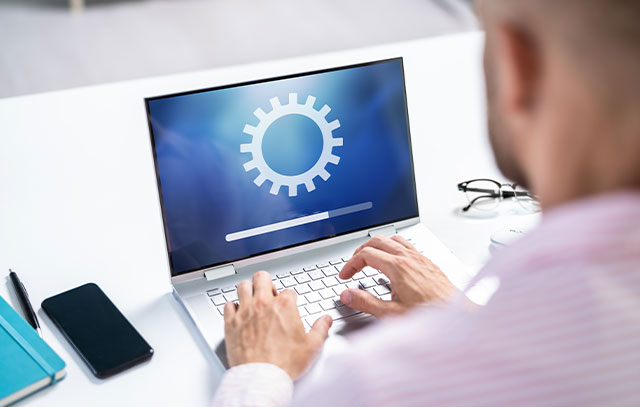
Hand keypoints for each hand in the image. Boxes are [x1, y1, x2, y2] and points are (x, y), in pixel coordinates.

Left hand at [223, 271, 332, 379]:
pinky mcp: (231, 323)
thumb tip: (326, 320)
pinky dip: (233, 307)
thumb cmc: (284, 363)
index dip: (290, 299)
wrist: (261, 378)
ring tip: (253, 297)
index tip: (289, 307)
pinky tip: (239, 312)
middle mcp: (263, 304)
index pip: (288, 291)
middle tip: (269, 292)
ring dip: (249, 290)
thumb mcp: (311, 346)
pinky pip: (228, 304)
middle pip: (262, 277)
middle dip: (266, 282)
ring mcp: (245, 312)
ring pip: (243, 286)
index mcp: (284, 306)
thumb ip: (320, 329)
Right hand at [339, 235, 455, 316]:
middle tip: (353, 266)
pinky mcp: (428, 262)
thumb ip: (366, 303)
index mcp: (398, 267)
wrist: (458, 316)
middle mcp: (409, 258)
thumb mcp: (392, 314)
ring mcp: (420, 258)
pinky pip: (407, 245)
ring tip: (370, 259)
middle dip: (360, 252)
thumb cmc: (430, 316)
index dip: (350, 264)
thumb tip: (347, 294)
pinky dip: (393, 248)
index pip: (365, 254)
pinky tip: (394, 263)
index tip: (345, 276)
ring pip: (392, 239)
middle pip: (377, 241)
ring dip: (377, 246)